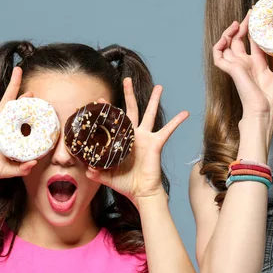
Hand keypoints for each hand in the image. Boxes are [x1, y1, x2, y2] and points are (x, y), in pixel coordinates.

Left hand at [86, 78, 188, 206]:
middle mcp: (134, 135)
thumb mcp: (107, 177)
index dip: (106, 111)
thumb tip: (87, 170)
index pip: (113, 121)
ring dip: (154, 99)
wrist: (142, 193)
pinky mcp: (156, 144)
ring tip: (159, 86)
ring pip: (150, 114)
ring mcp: (146, 138)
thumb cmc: (127, 184)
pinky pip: (168, 130)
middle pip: (132, 109)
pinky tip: (185, 113)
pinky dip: (176, 121)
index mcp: (122, 140)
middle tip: (127, 79)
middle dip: (129, 94)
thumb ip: (97, 172)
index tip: (96, 100)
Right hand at [213, 12, 272, 118]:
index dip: (255, 30)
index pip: (253, 43)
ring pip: (226, 46)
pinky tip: (226, 37)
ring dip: (229, 33)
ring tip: (237, 23)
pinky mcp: (231, 70)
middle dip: (243, 26)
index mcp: (257, 65)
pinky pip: (218, 56)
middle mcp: (245, 64)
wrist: (265, 111)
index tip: (259, 16)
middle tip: (250, 14)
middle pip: (239, 40)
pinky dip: (218, 46)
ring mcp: (237, 66)